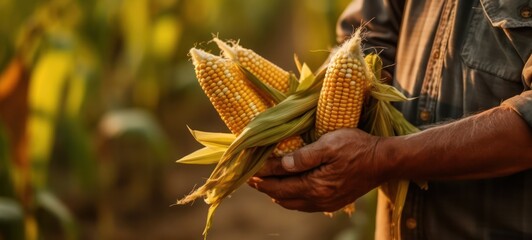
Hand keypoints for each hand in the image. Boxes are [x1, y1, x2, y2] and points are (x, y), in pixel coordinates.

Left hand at [248, 128, 383, 211]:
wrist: (384, 161)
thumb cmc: (357, 146)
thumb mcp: (330, 144)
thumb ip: (304, 156)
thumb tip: (281, 163)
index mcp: (316, 185)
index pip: (280, 183)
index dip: (263, 176)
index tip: (249, 169)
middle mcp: (319, 199)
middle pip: (283, 197)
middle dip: (265, 187)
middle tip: (250, 178)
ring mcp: (327, 203)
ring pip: (293, 204)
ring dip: (277, 194)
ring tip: (265, 184)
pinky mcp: (334, 202)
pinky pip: (305, 205)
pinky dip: (292, 198)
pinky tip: (288, 191)